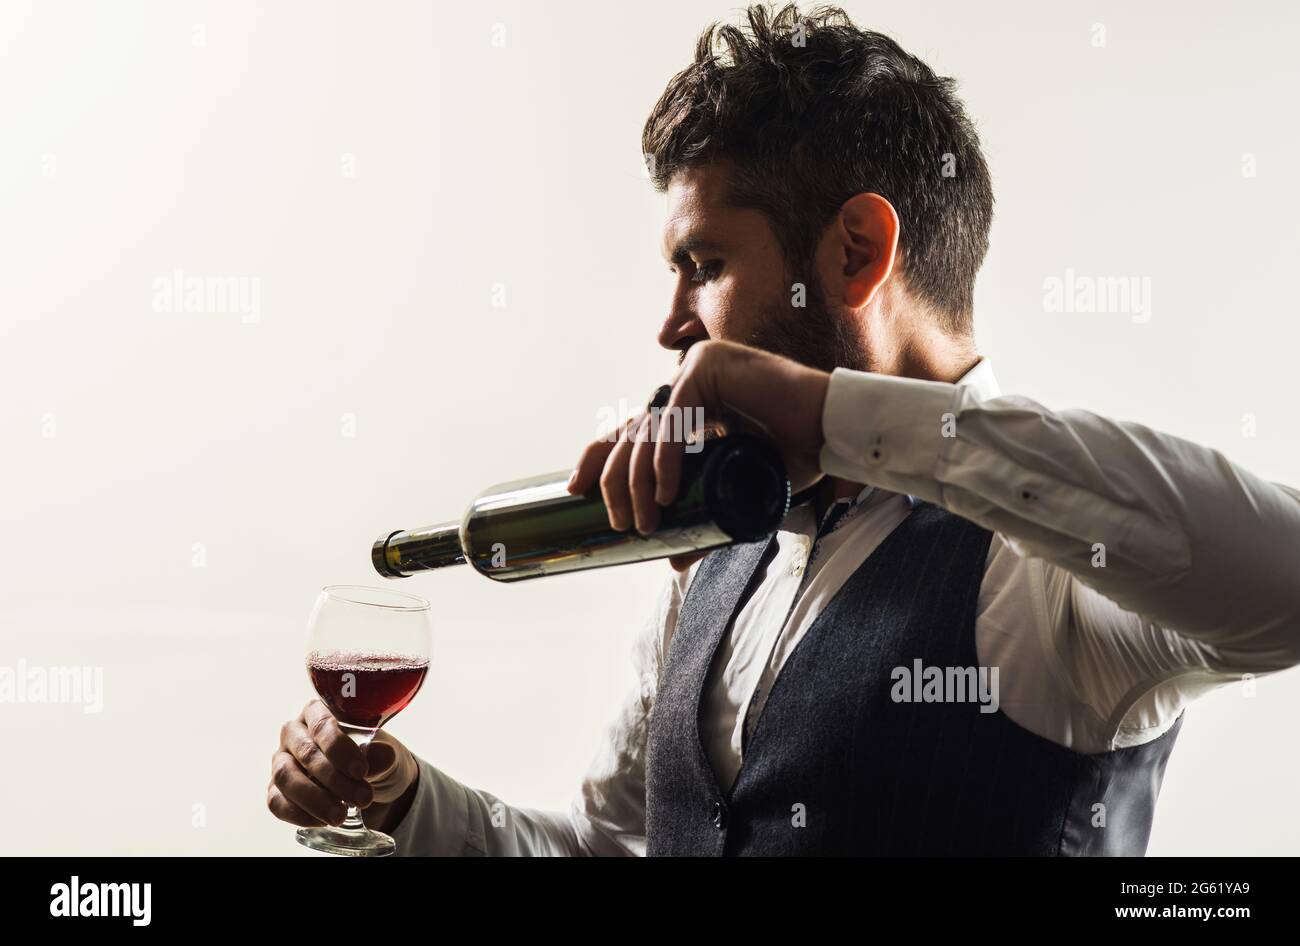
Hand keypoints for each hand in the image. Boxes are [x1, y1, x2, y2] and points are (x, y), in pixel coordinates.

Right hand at [267, 699, 418, 833]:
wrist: (373, 788)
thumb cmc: (376, 762)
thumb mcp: (388, 756)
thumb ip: (382, 755)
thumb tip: (377, 756)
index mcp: (319, 713)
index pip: (321, 725)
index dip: (339, 748)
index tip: (361, 771)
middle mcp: (295, 734)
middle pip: (305, 753)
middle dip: (334, 779)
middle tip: (363, 798)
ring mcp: (282, 762)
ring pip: (285, 777)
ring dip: (314, 799)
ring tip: (341, 815)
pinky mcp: (277, 790)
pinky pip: (277, 802)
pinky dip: (300, 814)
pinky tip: (324, 821)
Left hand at [568, 340, 830, 536]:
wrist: (833, 431)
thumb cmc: (795, 455)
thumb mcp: (738, 493)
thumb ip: (705, 522)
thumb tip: (672, 559)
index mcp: (687, 406)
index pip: (629, 429)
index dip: (597, 456)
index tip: (575, 489)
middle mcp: (684, 383)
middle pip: (629, 432)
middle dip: (615, 482)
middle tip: (621, 524)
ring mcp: (694, 370)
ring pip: (646, 430)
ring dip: (638, 481)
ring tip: (646, 522)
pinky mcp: (706, 366)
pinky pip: (673, 421)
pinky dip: (666, 459)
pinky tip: (667, 493)